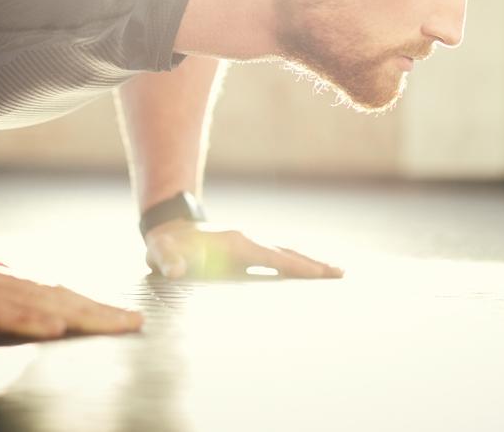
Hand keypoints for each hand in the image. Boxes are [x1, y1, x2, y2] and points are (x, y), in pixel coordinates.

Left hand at [143, 220, 343, 279]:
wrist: (169, 230)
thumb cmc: (167, 246)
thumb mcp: (162, 253)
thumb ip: (168, 260)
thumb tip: (175, 270)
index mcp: (236, 244)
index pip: (273, 257)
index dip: (296, 266)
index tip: (321, 273)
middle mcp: (248, 241)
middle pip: (288, 252)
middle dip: (314, 263)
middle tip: (341, 273)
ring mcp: (250, 245)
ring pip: (285, 253)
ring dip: (309, 263)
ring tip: (335, 272)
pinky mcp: (248, 252)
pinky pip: (277, 259)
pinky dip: (296, 264)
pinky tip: (308, 273)